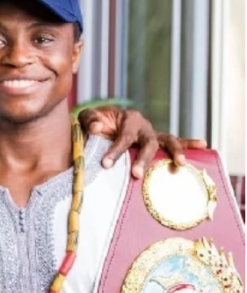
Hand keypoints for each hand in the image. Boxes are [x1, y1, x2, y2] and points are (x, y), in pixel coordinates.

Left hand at [78, 106, 207, 178]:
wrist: (102, 122)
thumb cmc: (95, 121)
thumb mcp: (88, 117)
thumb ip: (90, 120)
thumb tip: (97, 128)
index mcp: (128, 118)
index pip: (124, 136)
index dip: (116, 150)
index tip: (106, 164)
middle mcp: (144, 125)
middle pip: (148, 142)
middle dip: (143, 159)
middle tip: (137, 174)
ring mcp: (153, 134)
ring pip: (167, 141)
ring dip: (175, 152)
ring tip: (180, 164)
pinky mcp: (157, 142)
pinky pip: (175, 142)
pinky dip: (189, 144)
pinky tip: (203, 146)